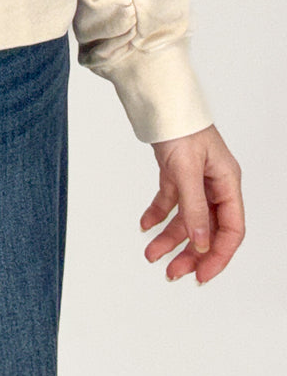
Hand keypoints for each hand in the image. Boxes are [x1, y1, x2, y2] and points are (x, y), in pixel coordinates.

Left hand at [140, 124, 243, 284]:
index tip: (201, 275)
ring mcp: (195, 180)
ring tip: (151, 255)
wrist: (159, 100)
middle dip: (191, 253)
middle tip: (173, 272)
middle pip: (208, 229)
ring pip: (187, 219)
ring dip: (170, 238)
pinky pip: (170, 201)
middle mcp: (214, 184)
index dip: (218, 255)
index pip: (231, 230)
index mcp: (227, 183)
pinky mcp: (176, 173)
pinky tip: (145, 225)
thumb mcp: (187, 169)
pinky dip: (158, 214)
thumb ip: (194, 207)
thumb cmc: (181, 125)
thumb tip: (200, 243)